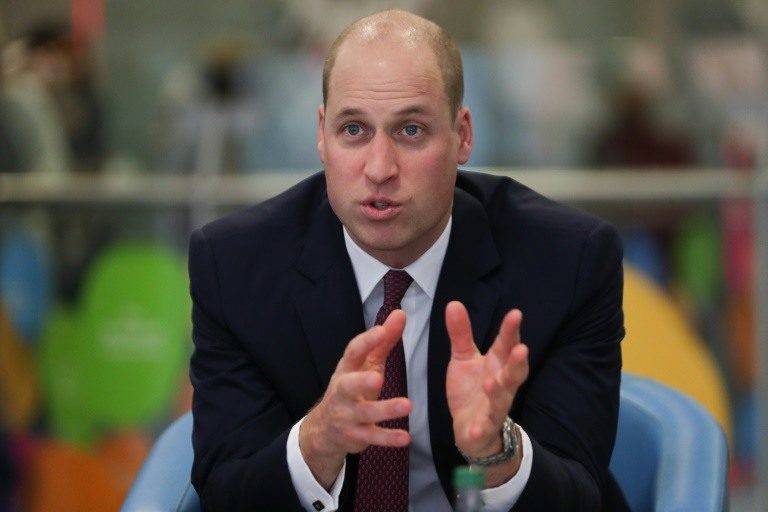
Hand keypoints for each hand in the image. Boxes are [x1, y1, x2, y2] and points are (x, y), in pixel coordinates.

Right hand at [300, 310, 411, 488]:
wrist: (324, 429)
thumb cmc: (352, 388)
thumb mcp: (365, 363)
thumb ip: (384, 340)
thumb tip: (400, 313)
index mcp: (346, 369)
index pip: (353, 352)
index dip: (366, 341)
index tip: (382, 330)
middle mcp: (343, 391)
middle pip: (349, 386)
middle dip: (362, 381)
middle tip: (378, 377)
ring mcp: (347, 415)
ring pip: (365, 413)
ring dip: (385, 410)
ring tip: (407, 406)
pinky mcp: (356, 435)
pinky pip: (373, 437)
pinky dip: (388, 438)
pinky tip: (405, 437)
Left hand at [445, 301, 528, 462]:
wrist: (471, 429)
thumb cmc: (472, 389)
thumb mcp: (463, 358)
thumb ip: (461, 333)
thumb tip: (453, 303)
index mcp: (497, 365)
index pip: (506, 346)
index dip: (511, 331)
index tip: (516, 314)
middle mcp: (501, 385)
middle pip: (513, 373)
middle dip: (517, 362)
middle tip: (520, 348)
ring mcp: (494, 408)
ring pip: (501, 400)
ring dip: (498, 392)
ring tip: (492, 382)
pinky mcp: (483, 428)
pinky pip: (484, 428)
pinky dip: (482, 428)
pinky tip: (478, 427)